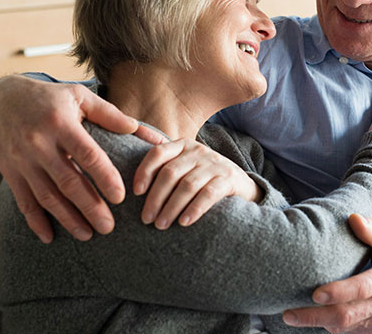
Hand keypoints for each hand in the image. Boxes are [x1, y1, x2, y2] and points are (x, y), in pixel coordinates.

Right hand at [0, 75, 149, 242]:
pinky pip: (23, 201)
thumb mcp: (80, 97)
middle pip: (68, 181)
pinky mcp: (10, 172)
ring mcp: (22, 160)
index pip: (87, 154)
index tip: (120, 197)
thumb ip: (111, 115)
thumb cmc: (51, 98)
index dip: (104, 177)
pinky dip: (36, 221)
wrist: (3, 99)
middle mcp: (38, 143)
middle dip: (90, 207)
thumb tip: (142, 130)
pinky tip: (50, 237)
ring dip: (67, 218)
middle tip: (108, 227)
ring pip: (46, 196)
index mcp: (60, 123)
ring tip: (87, 235)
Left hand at [133, 138, 262, 228]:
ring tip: (161, 225)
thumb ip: (163, 164)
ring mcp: (215, 164)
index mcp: (183, 145)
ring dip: (171, 207)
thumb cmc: (204, 178)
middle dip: (155, 198)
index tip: (136, 193)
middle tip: (146, 219)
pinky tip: (184, 222)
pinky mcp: (228, 179)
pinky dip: (194, 209)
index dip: (144, 172)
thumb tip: (129, 174)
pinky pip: (208, 194)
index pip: (158, 153)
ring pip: (187, 185)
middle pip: (170, 173)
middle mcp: (198, 151)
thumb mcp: (185, 166)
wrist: (242, 184)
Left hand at [283, 214, 371, 332]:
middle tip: (288, 312)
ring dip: (316, 324)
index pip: (362, 288)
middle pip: (347, 316)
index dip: (339, 292)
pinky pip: (347, 332)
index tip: (315, 292)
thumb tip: (352, 218)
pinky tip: (308, 317)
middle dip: (315, 317)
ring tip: (291, 314)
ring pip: (344, 328)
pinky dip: (326, 326)